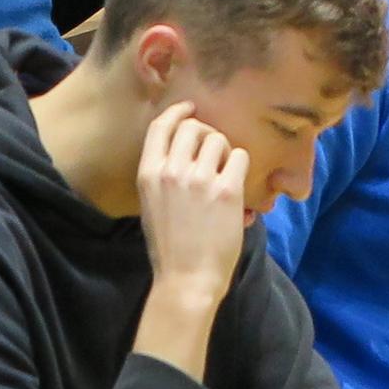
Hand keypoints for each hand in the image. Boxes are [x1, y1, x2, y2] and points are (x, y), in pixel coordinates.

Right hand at [136, 102, 251, 301]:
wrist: (186, 280)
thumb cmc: (169, 248)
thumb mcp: (152, 205)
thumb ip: (163, 175)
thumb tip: (183, 151)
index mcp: (149, 174)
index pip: (161, 126)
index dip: (178, 111)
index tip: (190, 108)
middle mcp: (172, 170)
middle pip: (193, 126)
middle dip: (206, 134)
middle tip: (213, 153)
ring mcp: (200, 179)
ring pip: (218, 139)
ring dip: (224, 151)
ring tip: (224, 174)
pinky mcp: (226, 190)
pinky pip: (239, 157)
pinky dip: (240, 166)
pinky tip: (236, 184)